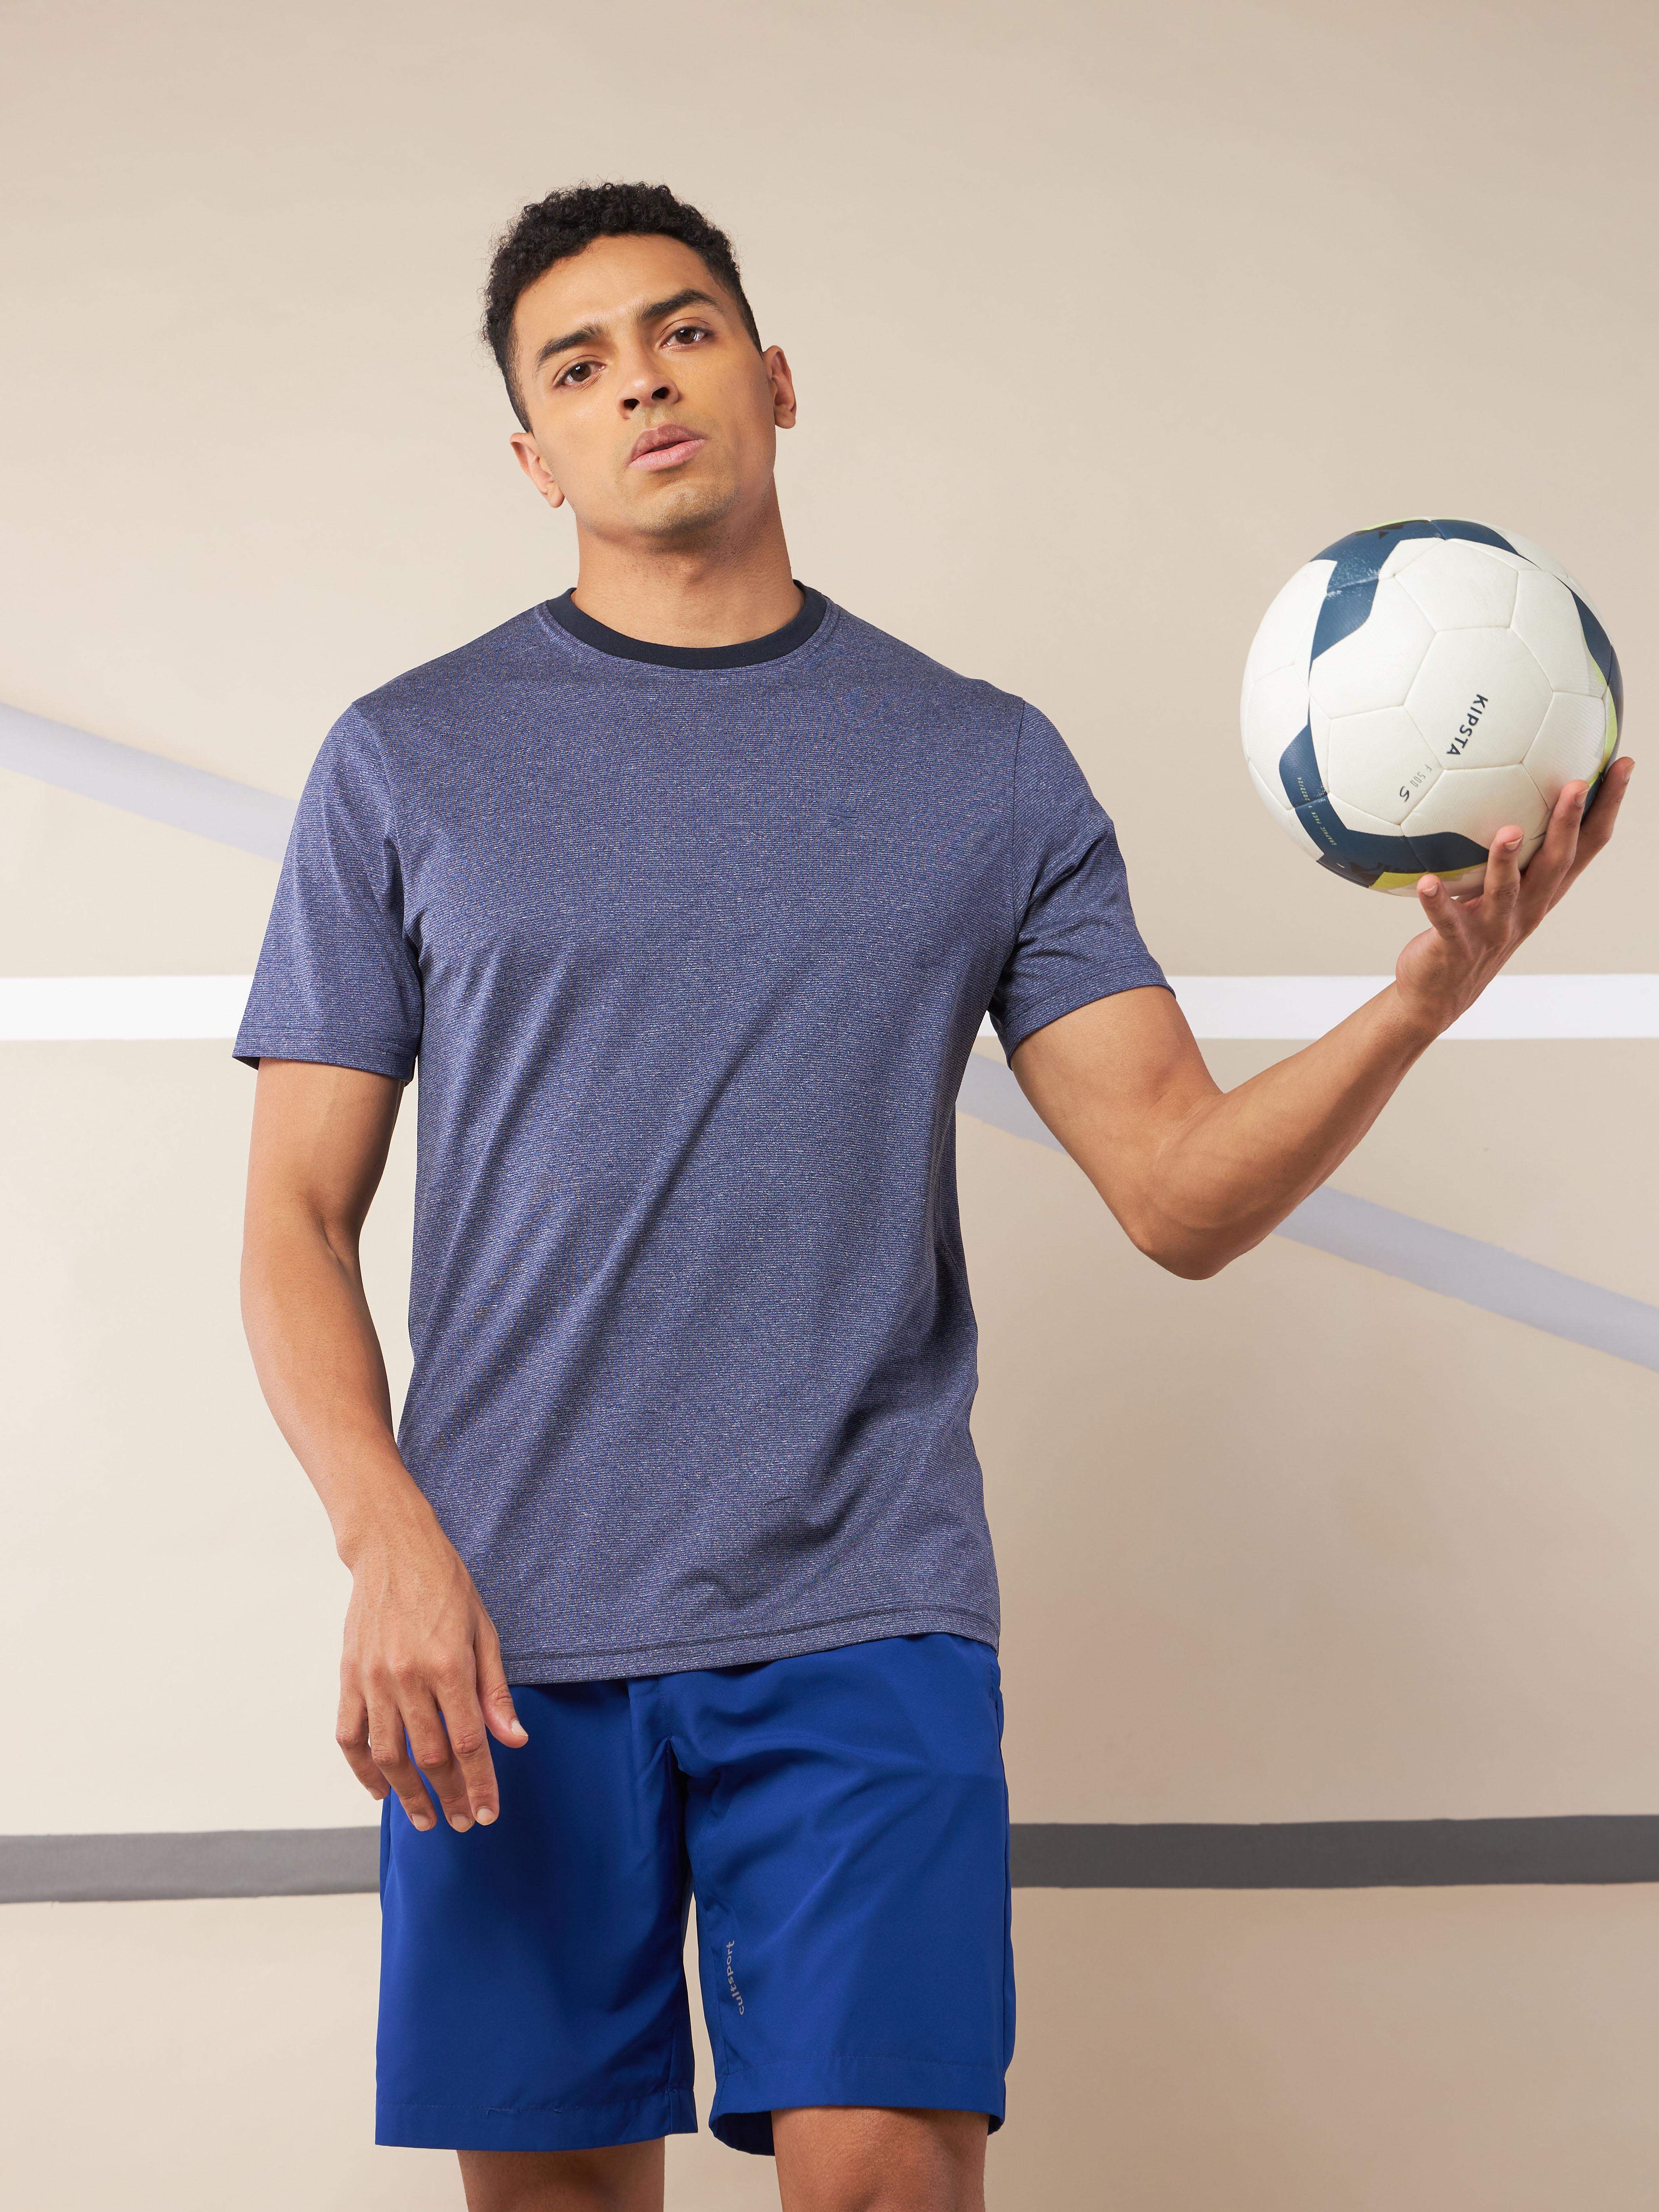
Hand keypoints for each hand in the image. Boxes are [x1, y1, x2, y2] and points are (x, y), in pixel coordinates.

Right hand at [336, 1505, 528, 1832]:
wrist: (393, 1549)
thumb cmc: (446, 1587)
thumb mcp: (485, 1632)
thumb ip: (495, 1691)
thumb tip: (514, 1740)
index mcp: (450, 1665)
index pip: (469, 1742)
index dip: (480, 1784)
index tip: (488, 1813)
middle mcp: (409, 1677)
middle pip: (429, 1756)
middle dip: (449, 1796)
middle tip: (463, 1822)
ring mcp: (373, 1679)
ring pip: (387, 1755)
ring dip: (407, 1795)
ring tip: (425, 1818)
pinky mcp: (349, 1676)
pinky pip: (350, 1735)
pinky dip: (363, 1770)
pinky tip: (380, 1790)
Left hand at [1393, 758, 1634, 1036]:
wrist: (1440, 992)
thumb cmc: (1469, 929)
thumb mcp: (1498, 890)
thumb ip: (1507, 852)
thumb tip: (1505, 794)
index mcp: (1542, 892)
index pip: (1585, 846)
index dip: (1607, 806)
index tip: (1621, 764)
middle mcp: (1526, 910)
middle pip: (1556, 864)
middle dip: (1567, 824)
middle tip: (1576, 784)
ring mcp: (1493, 929)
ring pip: (1506, 892)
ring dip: (1506, 862)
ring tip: (1508, 832)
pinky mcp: (1456, 946)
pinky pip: (1446, 920)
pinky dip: (1437, 901)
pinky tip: (1428, 881)